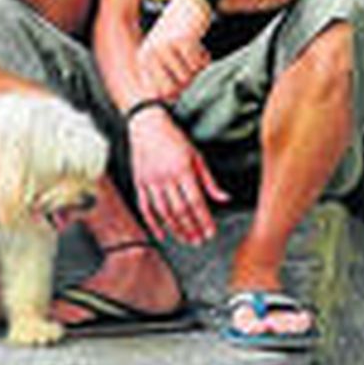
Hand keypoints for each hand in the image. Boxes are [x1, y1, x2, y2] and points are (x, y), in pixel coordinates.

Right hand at [128, 108, 229, 243]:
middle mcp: (165, 177)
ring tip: (186, 239)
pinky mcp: (139, 182)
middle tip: (199, 240)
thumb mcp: (196, 155)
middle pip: (180, 210)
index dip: (204, 220)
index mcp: (183, 169)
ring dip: (175, 229)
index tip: (210, 232)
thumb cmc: (173, 137)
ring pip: (163, 212)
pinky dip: (152, 223)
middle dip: (191, 228)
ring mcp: (150, 181)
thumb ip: (209, 180)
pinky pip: (145, 207)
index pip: (196, 201)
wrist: (146, 124)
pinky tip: (161, 234)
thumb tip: (224, 198)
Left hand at [133, 0, 211, 98]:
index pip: (160, 92)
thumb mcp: (163, 53)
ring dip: (197, 67)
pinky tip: (201, 48)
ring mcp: (165, 47)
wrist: (189, 2)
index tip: (182, 81)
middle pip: (176, 87)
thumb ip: (164, 76)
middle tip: (190, 67)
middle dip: (187, 81)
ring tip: (194, 53)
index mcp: (143, 59)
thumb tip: (170, 101)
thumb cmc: (177, 31)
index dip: (176, 92)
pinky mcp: (182, 40)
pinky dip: (204, 59)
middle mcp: (151, 53)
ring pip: (189, 76)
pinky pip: (199, 64)